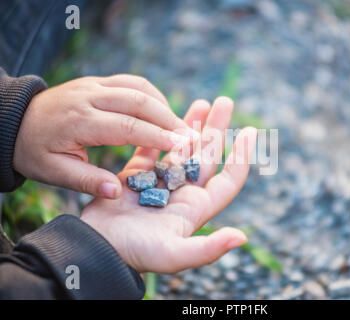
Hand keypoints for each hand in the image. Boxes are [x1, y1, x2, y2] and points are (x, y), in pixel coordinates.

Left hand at [14, 74, 191, 198]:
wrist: (14, 120)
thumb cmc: (34, 150)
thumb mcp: (52, 172)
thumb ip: (86, 182)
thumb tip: (116, 193)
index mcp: (80, 120)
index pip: (128, 126)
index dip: (158, 136)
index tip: (183, 146)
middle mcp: (90, 96)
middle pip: (139, 101)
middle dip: (170, 120)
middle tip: (192, 137)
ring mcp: (94, 84)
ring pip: (139, 87)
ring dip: (164, 106)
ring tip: (181, 127)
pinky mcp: (98, 81)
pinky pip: (132, 82)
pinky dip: (152, 96)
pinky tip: (162, 112)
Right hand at [81, 97, 257, 272]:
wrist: (95, 250)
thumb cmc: (135, 254)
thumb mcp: (174, 255)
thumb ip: (208, 249)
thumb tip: (242, 238)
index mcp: (195, 208)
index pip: (227, 179)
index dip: (240, 156)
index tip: (250, 132)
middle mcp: (182, 194)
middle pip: (206, 157)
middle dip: (216, 129)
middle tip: (224, 102)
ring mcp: (159, 184)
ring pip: (181, 149)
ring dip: (192, 126)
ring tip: (202, 102)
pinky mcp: (135, 178)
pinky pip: (152, 150)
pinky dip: (160, 134)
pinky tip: (167, 115)